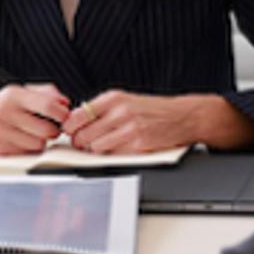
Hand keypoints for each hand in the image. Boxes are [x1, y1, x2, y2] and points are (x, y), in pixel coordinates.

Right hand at [0, 84, 69, 155]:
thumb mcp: (16, 91)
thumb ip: (43, 93)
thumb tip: (65, 102)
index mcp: (13, 95)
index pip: (49, 106)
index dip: (63, 113)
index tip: (64, 116)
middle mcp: (6, 113)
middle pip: (47, 130)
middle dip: (53, 130)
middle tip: (49, 127)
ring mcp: (0, 133)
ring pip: (38, 145)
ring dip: (40, 141)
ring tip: (30, 133)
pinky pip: (25, 154)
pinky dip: (27, 149)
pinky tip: (19, 141)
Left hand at [62, 90, 196, 154]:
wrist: (182, 116)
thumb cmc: (153, 110)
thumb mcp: (126, 100)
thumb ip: (103, 108)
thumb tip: (77, 120)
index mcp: (113, 98)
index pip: (78, 115)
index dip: (70, 127)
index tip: (70, 132)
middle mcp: (120, 111)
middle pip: (83, 134)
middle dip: (80, 142)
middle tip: (84, 143)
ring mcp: (129, 128)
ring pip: (95, 147)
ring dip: (96, 151)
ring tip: (104, 146)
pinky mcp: (138, 144)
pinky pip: (114, 156)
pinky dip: (113, 156)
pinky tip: (120, 149)